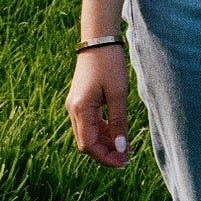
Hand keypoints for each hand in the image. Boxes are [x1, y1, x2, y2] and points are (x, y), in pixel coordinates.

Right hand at [66, 45, 130, 168]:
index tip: (123, 162)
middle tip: (127, 158)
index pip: (88, 146)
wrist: (98, 39)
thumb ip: (119, 122)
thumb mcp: (118, 94)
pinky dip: (103, 130)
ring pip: (89, 133)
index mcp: (80, 109)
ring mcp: (75, 105)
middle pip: (87, 142)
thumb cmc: (109, 64)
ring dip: (106, 142)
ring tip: (126, 147)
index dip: (105, 157)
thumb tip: (121, 148)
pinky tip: (118, 133)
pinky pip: (90, 122)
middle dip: (106, 152)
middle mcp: (73, 109)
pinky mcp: (81, 100)